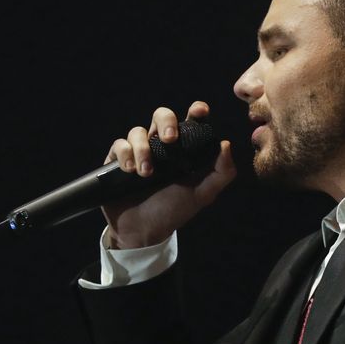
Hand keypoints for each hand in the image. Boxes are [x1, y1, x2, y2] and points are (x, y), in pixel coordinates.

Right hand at [102, 101, 235, 248]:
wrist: (142, 232)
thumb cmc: (173, 212)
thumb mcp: (202, 195)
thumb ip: (221, 173)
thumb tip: (225, 144)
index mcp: (184, 151)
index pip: (191, 123)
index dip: (196, 111)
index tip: (199, 111)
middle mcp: (162, 147)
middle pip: (162, 116)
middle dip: (166, 122)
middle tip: (169, 139)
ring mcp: (139, 152)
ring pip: (138, 131)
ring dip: (143, 149)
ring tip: (146, 173)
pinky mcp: (119, 160)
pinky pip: (120, 145)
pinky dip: (125, 154)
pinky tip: (130, 171)